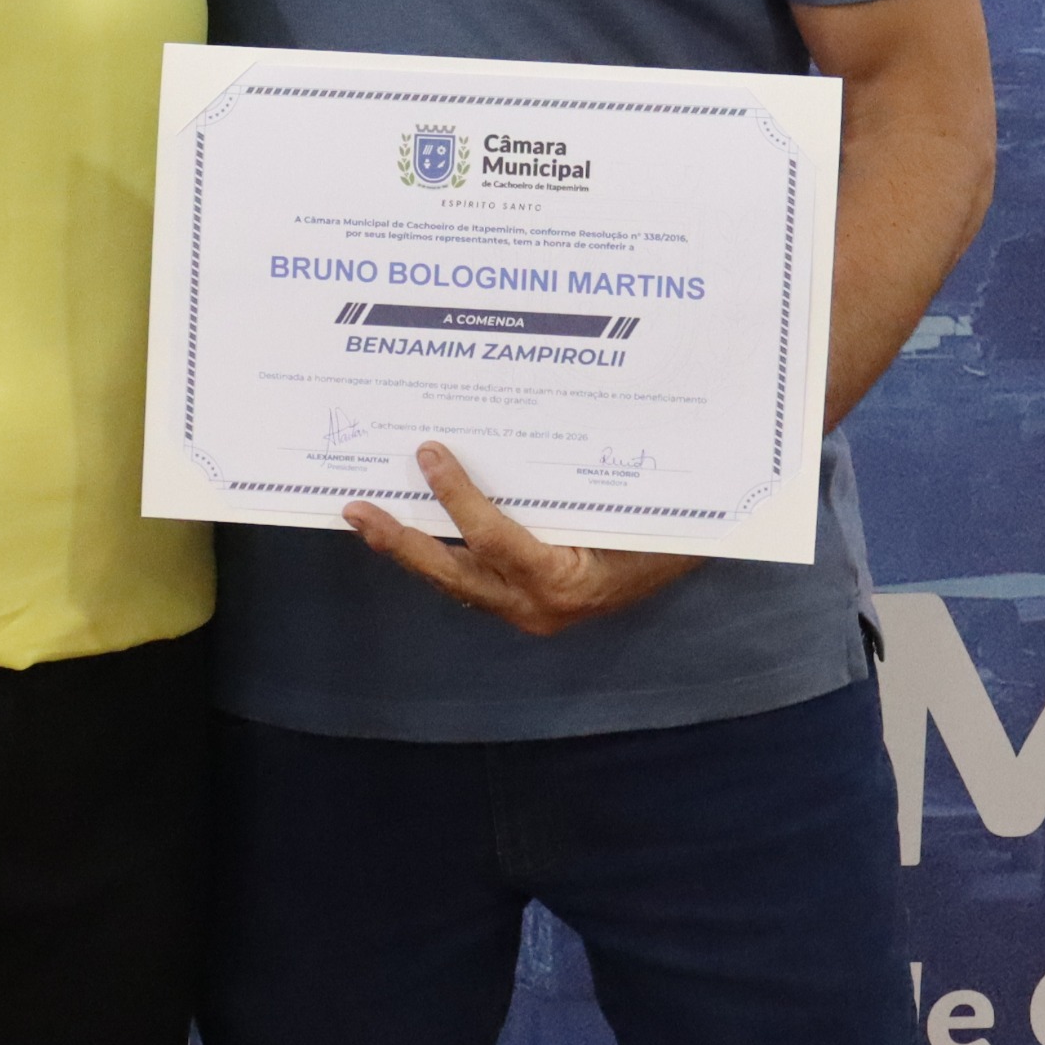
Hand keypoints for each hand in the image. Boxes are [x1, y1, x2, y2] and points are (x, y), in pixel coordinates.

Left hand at [345, 442, 698, 637]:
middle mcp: (536, 606)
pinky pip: (471, 577)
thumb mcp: (625, 509)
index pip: (497, 540)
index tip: (430, 455)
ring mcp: (525, 610)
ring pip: (455, 580)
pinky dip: (441, 551)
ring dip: (411, 548)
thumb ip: (576, 488)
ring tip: (367, 516)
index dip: (458, 498)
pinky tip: (412, 525)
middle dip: (402, 544)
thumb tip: (525, 434)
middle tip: (359, 511)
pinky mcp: (520, 603)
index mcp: (563, 582)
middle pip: (454, 575)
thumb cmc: (662, 531)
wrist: (685, 567)